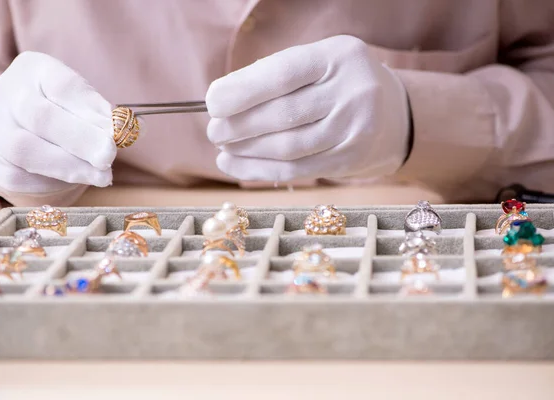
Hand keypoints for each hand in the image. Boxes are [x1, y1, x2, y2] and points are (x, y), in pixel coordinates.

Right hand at [0, 51, 115, 204]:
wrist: (15, 127)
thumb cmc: (60, 111)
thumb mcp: (80, 103)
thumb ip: (99, 115)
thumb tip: (126, 130)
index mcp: (34, 69)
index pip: (62, 85)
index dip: (91, 109)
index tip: (118, 130)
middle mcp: (5, 93)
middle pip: (39, 116)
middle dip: (81, 139)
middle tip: (110, 155)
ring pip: (24, 148)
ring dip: (70, 166)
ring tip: (102, 175)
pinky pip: (15, 175)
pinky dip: (50, 180)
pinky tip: (78, 179)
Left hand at [206, 35, 409, 181]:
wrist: (394, 115)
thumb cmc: (338, 83)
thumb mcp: (316, 63)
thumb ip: (273, 75)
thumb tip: (221, 100)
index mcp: (339, 56)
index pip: (284, 74)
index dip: (243, 91)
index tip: (213, 103)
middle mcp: (353, 92)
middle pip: (284, 115)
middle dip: (239, 126)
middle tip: (214, 130)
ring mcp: (355, 130)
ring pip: (288, 148)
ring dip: (246, 151)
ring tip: (222, 147)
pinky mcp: (350, 160)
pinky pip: (296, 171)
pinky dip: (260, 170)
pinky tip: (237, 164)